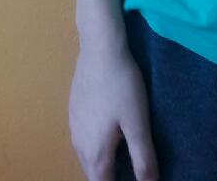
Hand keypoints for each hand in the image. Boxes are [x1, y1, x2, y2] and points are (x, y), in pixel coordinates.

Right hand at [69, 40, 159, 180]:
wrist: (100, 48)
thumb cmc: (122, 85)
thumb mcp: (138, 122)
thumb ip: (143, 158)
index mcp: (95, 152)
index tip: (131, 180)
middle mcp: (79, 144)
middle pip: (92, 173)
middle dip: (107, 178)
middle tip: (127, 171)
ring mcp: (73, 126)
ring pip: (86, 156)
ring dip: (100, 163)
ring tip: (119, 158)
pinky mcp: (73, 110)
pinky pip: (82, 139)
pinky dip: (94, 146)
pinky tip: (107, 133)